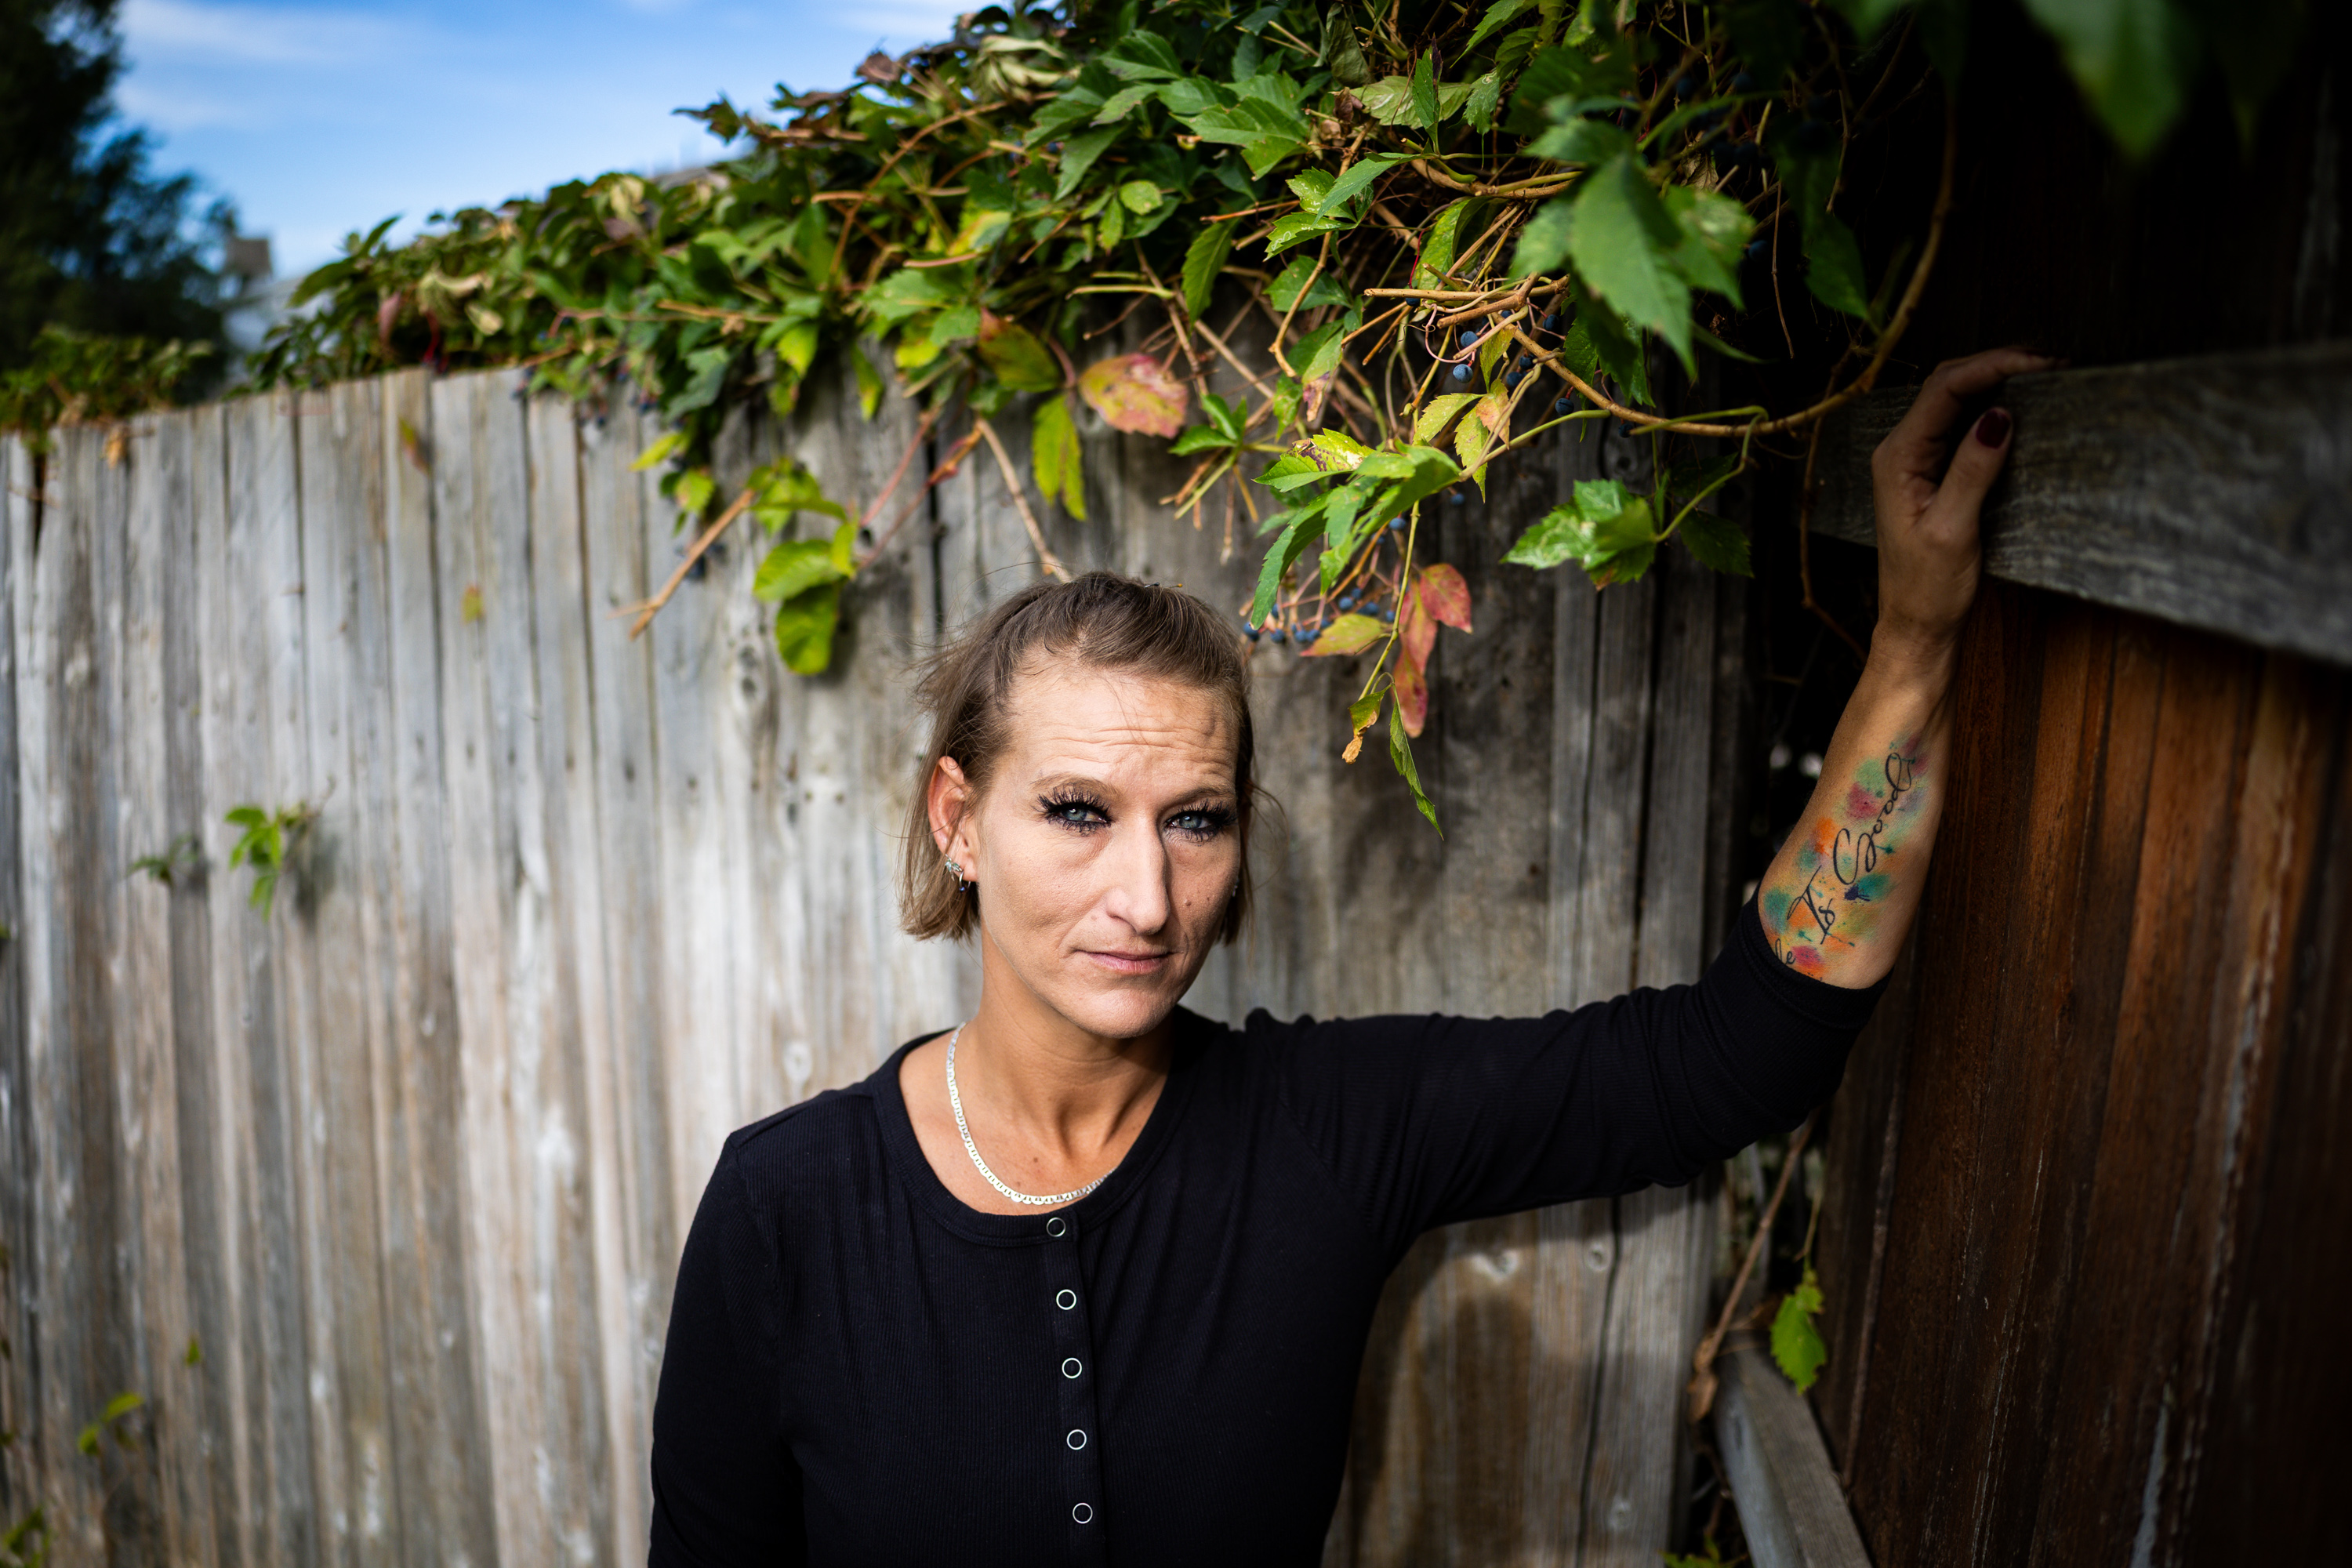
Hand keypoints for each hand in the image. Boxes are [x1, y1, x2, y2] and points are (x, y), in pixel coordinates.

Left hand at [1868, 347, 2060, 662]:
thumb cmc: (1928, 588)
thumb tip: (1999, 416)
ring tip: (2045, 375)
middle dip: (1998, 364)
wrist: (1918, 626)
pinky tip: (2023, 407)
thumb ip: (1972, 470)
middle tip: (2052, 363)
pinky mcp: (1935, 474)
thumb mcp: (1953, 530)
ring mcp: (1917, 461)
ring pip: (1957, 401)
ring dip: (1998, 382)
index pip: (1944, 389)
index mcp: (1896, 458)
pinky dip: (1994, 408)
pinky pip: (1963, 426)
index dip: (1993, 366)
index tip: (2040, 363)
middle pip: (1949, 385)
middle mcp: (1900, 452)